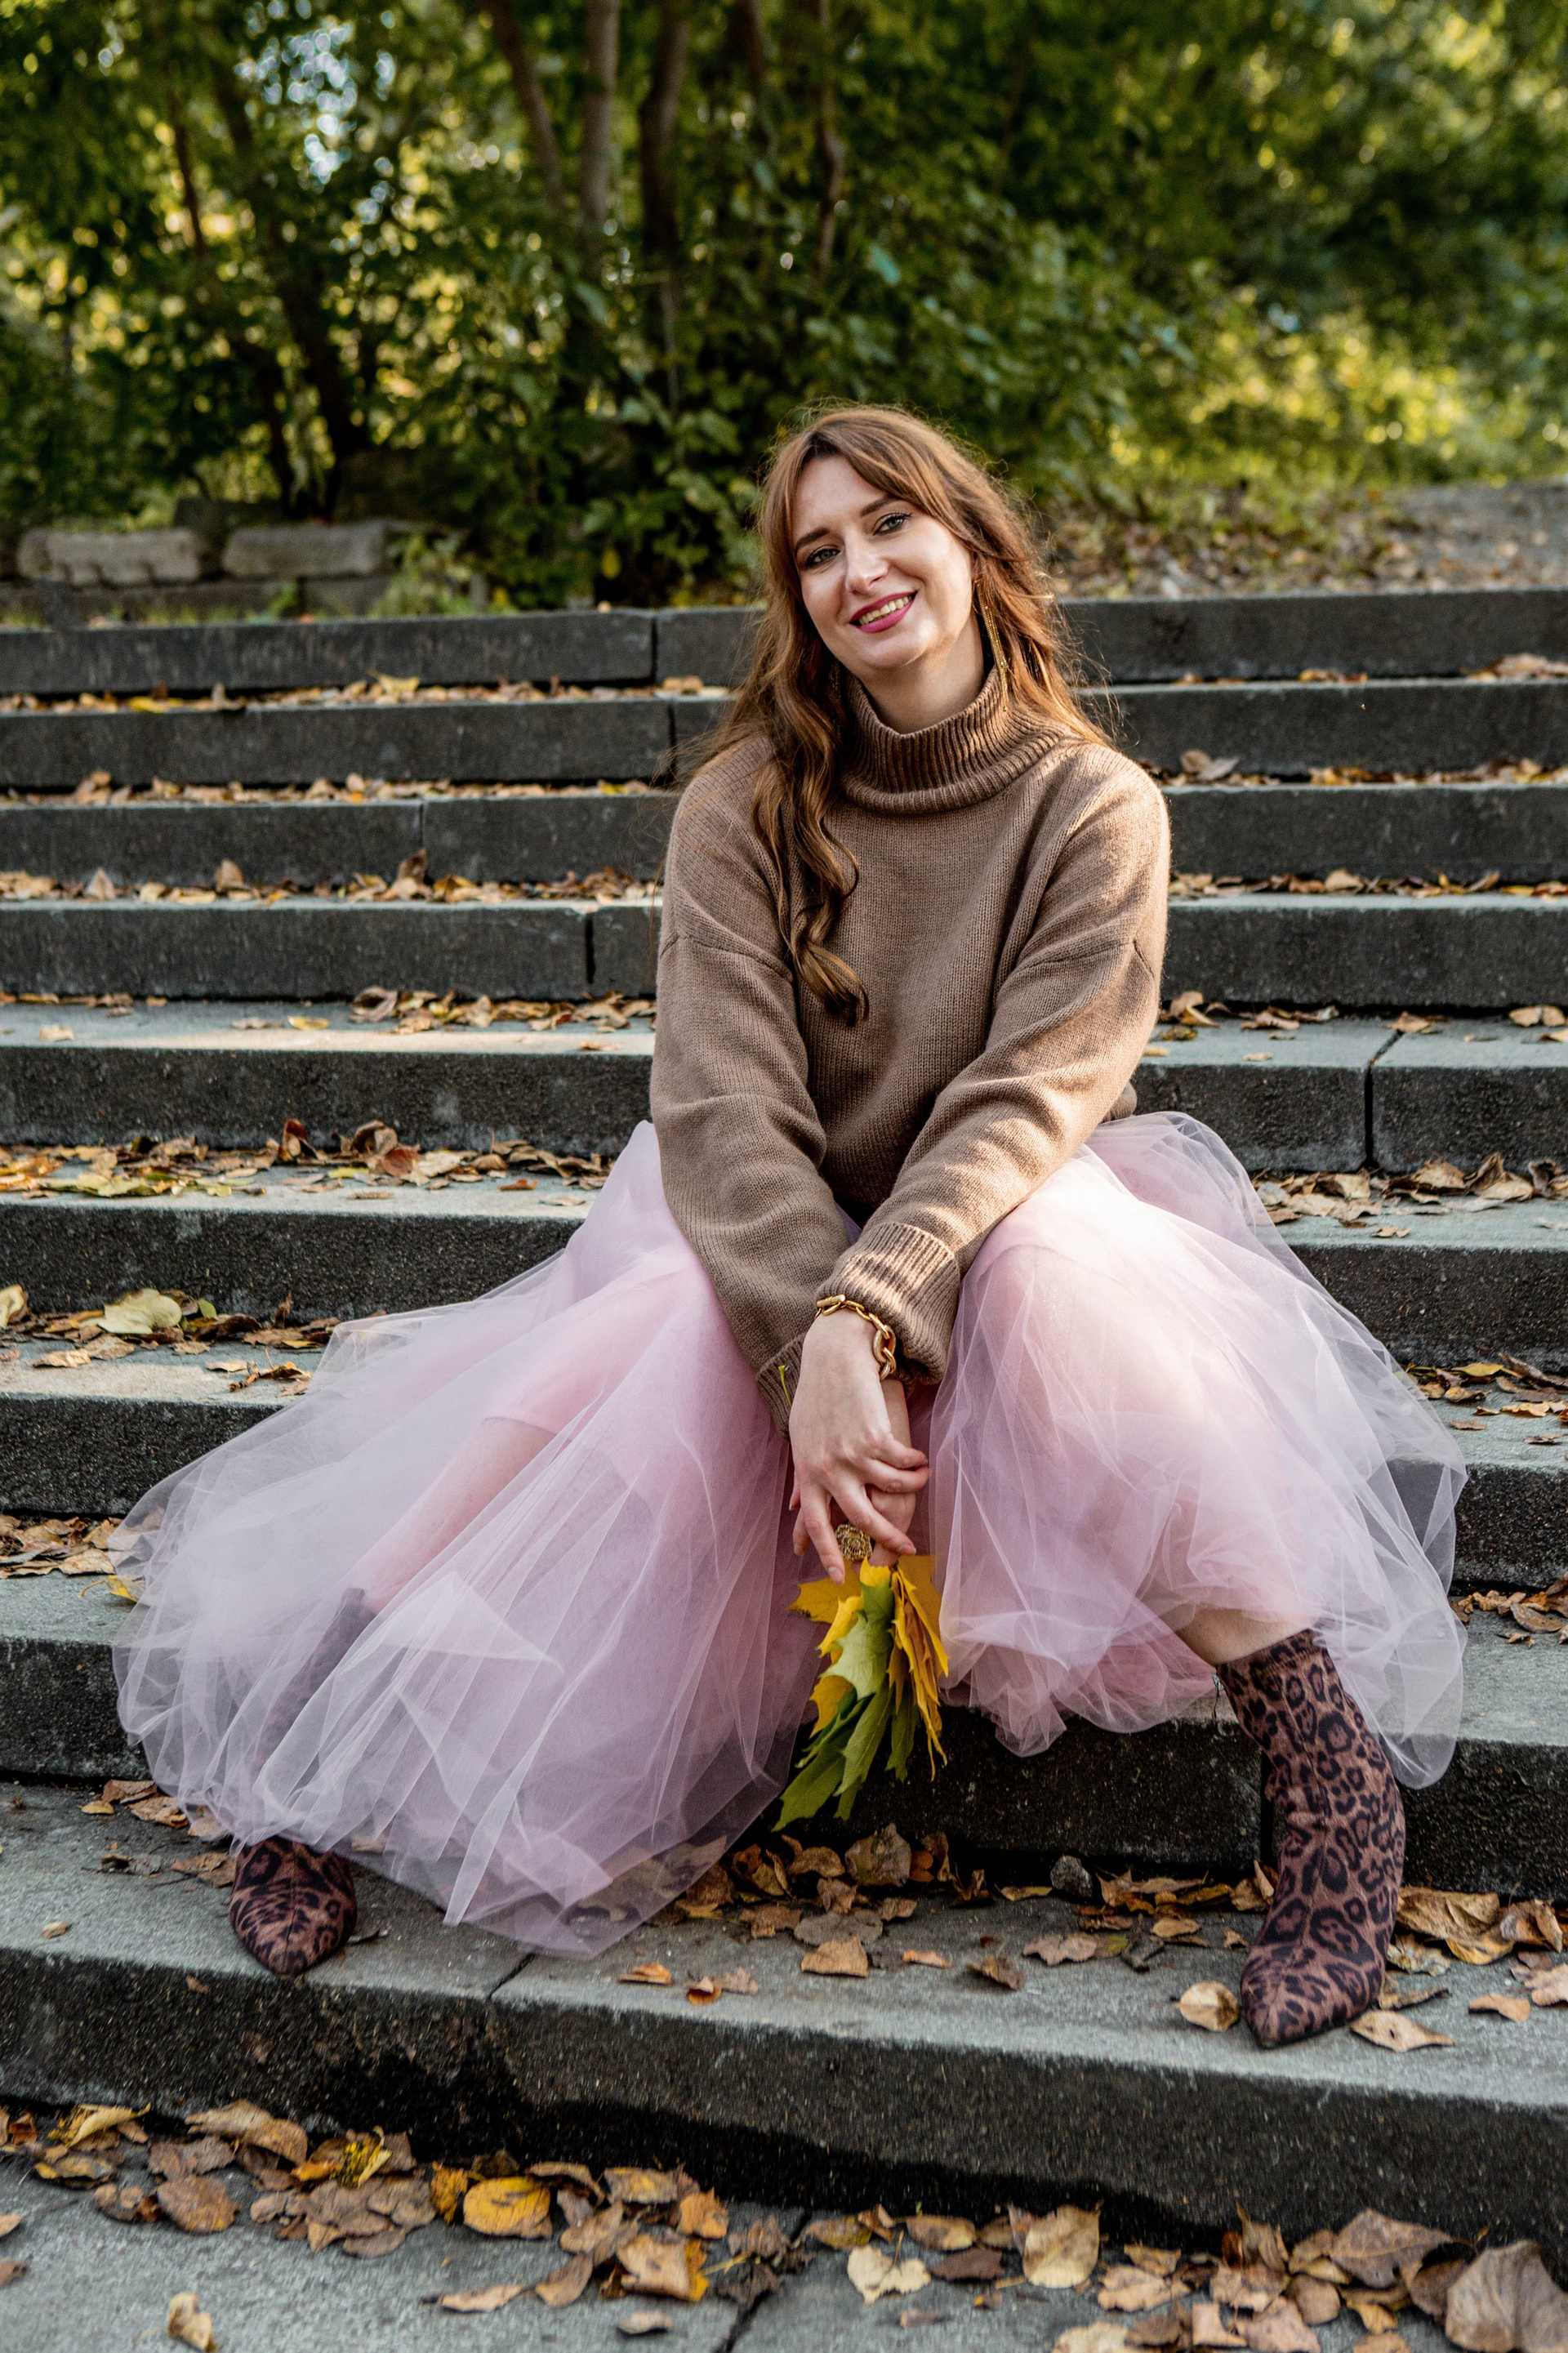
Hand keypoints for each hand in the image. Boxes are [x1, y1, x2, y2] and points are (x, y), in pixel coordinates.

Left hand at [789, 1311, 928, 1577]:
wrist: (835, 1357)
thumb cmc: (817, 1396)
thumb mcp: (800, 1438)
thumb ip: (799, 1474)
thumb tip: (792, 1504)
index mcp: (807, 1472)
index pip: (815, 1523)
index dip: (827, 1553)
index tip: (840, 1577)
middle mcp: (828, 1469)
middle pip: (861, 1518)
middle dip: (889, 1538)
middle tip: (908, 1550)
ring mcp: (852, 1455)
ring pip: (892, 1489)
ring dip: (913, 1487)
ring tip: (922, 1480)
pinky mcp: (875, 1438)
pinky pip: (902, 1464)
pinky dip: (916, 1464)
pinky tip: (921, 1461)